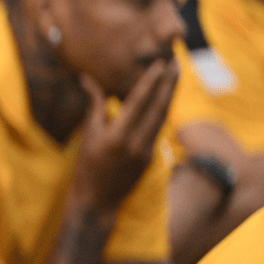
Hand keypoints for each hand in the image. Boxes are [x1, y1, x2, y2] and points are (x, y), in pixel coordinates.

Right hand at [72, 60, 177, 215]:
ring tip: (176, 75)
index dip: (150, 82)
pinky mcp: (151, 157)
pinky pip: (159, 128)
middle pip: (159, 108)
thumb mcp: (88, 136)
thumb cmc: (86, 167)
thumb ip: (94, 106)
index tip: (160, 64)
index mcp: (118, 137)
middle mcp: (137, 143)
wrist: (97, 201)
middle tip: (177, 61)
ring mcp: (147, 151)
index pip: (138, 103)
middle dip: (169, 84)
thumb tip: (87, 79)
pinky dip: (162, 110)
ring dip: (170, 95)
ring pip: (163, 117)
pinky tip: (165, 97)